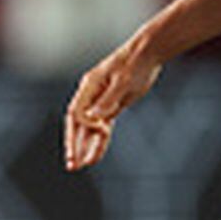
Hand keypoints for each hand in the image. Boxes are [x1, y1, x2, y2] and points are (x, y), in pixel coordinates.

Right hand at [63, 45, 160, 170]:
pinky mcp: (112, 106)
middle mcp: (91, 95)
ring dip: (84, 147)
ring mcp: (101, 102)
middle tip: (72, 165)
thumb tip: (93, 117)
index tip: (100, 131)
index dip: (83, 126)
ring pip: (89, 129)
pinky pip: (101, 128)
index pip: (77, 112)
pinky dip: (98, 143)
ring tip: (80, 166)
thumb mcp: (124, 81)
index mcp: (89, 86)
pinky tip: (94, 156)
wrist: (149, 53)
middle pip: (77, 124)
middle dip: (73, 144)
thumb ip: (108, 100)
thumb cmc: (136, 63)